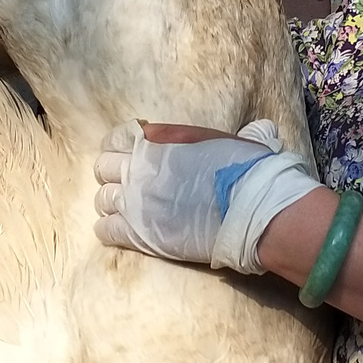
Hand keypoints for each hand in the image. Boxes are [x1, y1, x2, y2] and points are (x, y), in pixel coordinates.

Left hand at [94, 120, 320, 270]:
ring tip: (126, 211)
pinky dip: (109, 231)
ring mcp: (136, 200)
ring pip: (102, 200)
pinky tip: (120, 232)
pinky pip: (105, 231)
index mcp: (160, 139)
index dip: (122, 146)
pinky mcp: (138, 232)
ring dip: (112, 204)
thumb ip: (240, 134)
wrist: (251, 210)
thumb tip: (260, 130)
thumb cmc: (250, 173)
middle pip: (103, 168)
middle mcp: (140, 166)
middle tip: (128, 185)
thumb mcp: (243, 140)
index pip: (118, 137)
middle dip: (113, 175)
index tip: (133, 155)